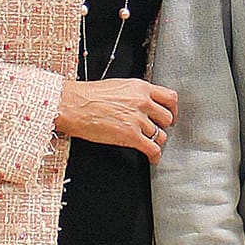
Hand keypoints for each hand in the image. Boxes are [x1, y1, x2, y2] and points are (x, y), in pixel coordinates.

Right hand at [55, 77, 176, 159]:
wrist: (72, 105)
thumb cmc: (87, 96)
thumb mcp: (118, 86)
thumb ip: (135, 94)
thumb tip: (144, 103)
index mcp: (140, 88)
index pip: (169, 98)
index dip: (172, 109)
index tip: (170, 114)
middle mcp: (142, 102)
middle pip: (167, 118)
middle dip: (163, 126)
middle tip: (156, 130)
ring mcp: (137, 120)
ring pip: (161, 135)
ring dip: (156, 141)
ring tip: (149, 143)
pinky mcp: (131, 136)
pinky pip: (153, 149)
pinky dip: (155, 156)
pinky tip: (152, 157)